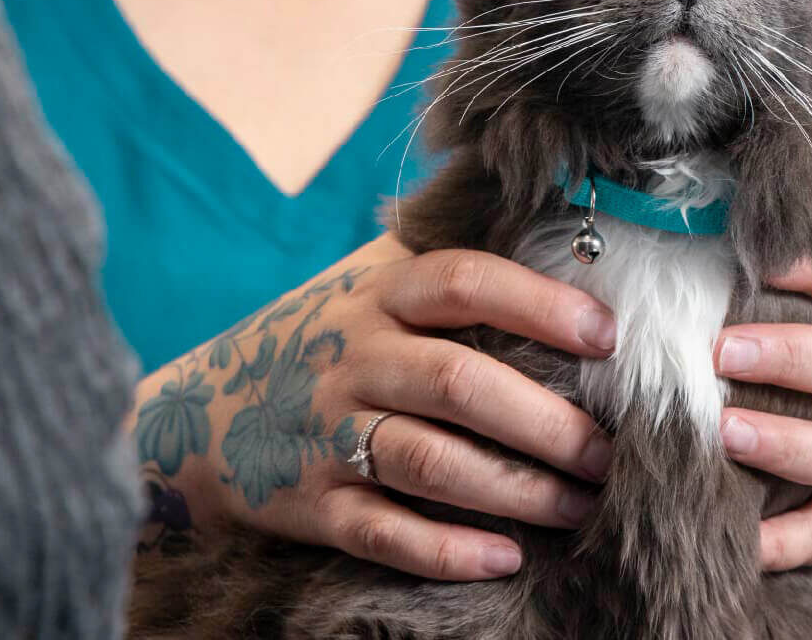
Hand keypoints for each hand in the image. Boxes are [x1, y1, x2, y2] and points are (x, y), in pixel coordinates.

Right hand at [134, 232, 615, 580]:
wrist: (202, 411)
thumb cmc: (323, 340)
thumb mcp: (370, 287)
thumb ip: (445, 276)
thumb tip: (569, 255)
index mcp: (379, 294)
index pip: (466, 281)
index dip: (540, 304)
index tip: (606, 337)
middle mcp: (355, 355)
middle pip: (462, 383)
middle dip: (548, 423)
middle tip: (609, 453)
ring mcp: (329, 431)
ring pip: (433, 463)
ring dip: (517, 491)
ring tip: (580, 507)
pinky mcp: (312, 503)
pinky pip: (384, 532)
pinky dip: (447, 550)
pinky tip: (503, 556)